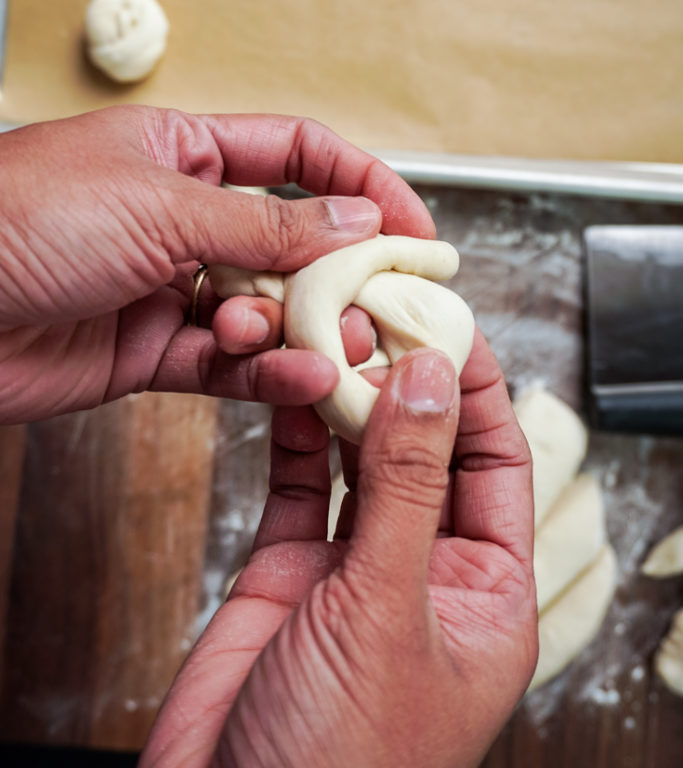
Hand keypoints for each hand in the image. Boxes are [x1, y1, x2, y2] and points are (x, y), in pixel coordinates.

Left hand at [0, 106, 432, 423]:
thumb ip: (269, 225)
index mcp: (183, 155)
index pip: (296, 155)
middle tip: (382, 310)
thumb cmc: (21, 219)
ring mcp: (168, 288)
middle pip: (291, 244)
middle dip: (341, 279)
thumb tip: (358, 219)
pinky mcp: (150, 353)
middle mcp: (183, 219)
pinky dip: (266, 373)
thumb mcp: (163, 205)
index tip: (415, 228)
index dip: (362, 184)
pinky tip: (300, 378)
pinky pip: (227, 365)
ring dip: (304, 332)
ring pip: (265, 313)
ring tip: (332, 347)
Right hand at [141, 331, 537, 767]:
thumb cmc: (336, 765)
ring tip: (332, 331)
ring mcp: (352, 570)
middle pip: (426, 449)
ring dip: (349, 397)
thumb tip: (433, 380)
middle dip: (406, 379)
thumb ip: (406, 489)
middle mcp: (423, 574)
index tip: (444, 319)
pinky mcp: (287, 570)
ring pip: (361, 458)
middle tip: (377, 310)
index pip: (496, 460)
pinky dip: (296, 431)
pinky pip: (299, 482)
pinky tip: (292, 383)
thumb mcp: (385, 612)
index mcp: (485, 595)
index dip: (474, 386)